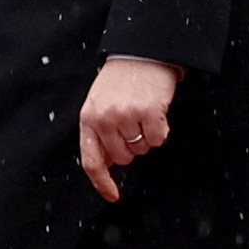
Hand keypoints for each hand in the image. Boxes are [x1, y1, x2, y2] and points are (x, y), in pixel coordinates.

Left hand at [78, 57, 180, 202]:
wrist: (141, 52)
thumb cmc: (120, 79)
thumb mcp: (99, 103)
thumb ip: (99, 133)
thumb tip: (106, 164)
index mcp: (88, 118)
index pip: (91, 160)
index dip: (102, 182)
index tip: (113, 196)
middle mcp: (104, 119)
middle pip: (122, 158)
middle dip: (131, 147)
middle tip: (134, 124)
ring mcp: (126, 116)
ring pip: (142, 149)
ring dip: (146, 137)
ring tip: (143, 112)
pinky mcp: (148, 112)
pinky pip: (158, 139)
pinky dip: (161, 130)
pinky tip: (156, 112)